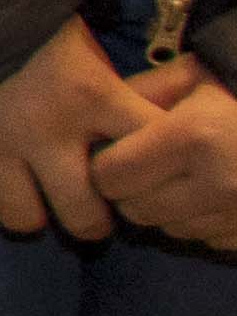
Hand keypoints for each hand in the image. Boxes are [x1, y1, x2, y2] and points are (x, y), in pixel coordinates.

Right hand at [0, 18, 158, 241]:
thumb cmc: (17, 12)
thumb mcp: (76, 41)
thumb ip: (100, 85)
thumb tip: (125, 126)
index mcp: (90, 94)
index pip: (145, 152)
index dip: (147, 170)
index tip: (135, 171)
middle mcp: (45, 129)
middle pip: (83, 215)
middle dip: (88, 217)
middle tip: (81, 204)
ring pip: (23, 220)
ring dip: (29, 211)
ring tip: (26, 194)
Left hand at [89, 58, 236, 249]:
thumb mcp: (196, 75)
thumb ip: (143, 92)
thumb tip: (98, 119)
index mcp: (192, 138)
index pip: (109, 176)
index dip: (107, 165)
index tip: (118, 152)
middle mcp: (217, 183)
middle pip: (135, 209)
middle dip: (133, 190)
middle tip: (151, 167)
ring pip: (170, 229)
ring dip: (168, 209)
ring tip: (188, 177)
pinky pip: (208, 240)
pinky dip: (204, 221)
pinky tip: (217, 194)